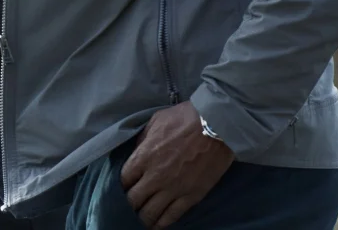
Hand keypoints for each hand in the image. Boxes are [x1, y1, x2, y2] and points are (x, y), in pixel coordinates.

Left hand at [119, 102, 234, 228]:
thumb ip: (143, 140)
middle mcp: (155, 177)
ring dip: (143, 218)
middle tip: (130, 206)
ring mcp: (173, 189)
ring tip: (141, 220)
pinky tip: (157, 225)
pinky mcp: (191, 196)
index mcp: (144, 156)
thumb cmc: (185, 118)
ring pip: (150, 213)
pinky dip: (161, 223)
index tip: (123, 188)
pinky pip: (172, 216)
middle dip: (129, 204)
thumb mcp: (156, 121)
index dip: (120, 186)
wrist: (217, 125)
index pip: (123, 180)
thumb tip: (137, 152)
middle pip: (133, 200)